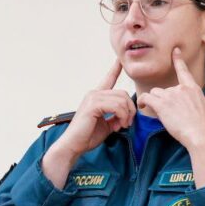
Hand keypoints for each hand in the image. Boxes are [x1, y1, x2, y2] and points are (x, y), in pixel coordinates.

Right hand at [43, 59, 134, 187]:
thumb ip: (116, 116)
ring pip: (121, 99)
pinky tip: (119, 125)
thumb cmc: (88, 136)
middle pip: (123, 93)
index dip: (114, 69)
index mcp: (96, 97)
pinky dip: (122, 116)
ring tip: (123, 125)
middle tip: (128, 123)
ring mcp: (92, 97)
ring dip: (127, 114)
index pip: (108, 79)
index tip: (119, 59)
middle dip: (130, 109)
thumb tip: (126, 115)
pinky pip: (116, 106)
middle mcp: (94, 93)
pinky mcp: (92, 105)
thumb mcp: (107, 124)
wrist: (74, 145)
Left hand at [136, 48, 204, 149]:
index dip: (178, 60)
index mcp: (193, 89)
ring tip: (157, 112)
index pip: (183, 71)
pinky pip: (147, 98)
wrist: (201, 135)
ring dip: (154, 101)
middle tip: (168, 113)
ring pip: (155, 93)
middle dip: (163, 99)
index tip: (175, 51)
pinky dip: (143, 102)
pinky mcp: (161, 105)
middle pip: (164, 89)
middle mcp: (181, 89)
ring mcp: (170, 96)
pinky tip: (142, 106)